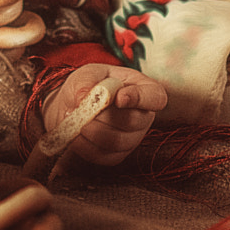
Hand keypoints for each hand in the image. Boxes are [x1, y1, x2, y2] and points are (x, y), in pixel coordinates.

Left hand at [43, 63, 167, 165]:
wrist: (73, 107)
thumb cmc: (87, 86)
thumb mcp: (87, 73)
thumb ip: (86, 81)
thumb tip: (84, 97)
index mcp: (145, 90)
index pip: (156, 98)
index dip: (140, 99)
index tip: (119, 98)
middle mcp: (144, 117)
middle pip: (133, 121)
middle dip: (104, 115)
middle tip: (83, 108)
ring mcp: (133, 139)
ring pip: (117, 141)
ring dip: (92, 130)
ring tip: (76, 119)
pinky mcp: (116, 155)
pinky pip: (103, 155)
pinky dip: (84, 144)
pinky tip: (75, 132)